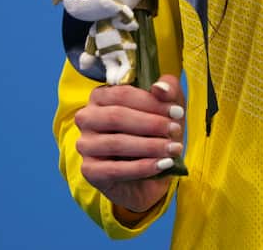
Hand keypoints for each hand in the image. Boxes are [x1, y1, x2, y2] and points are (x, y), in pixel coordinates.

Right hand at [74, 74, 185, 219]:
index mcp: (101, 96)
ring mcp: (85, 145)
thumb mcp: (166, 107)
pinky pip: (114, 169)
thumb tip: (159, 88)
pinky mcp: (89, 170)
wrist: (148, 174)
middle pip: (116, 116)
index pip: (122, 94)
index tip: (176, 111)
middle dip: (151, 123)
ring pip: (116, 143)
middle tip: (175, 130)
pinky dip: (142, 167)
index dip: (151, 102)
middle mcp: (87, 118)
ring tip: (174, 149)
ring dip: (150, 146)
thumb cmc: (155, 132)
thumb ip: (167, 90)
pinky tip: (162, 165)